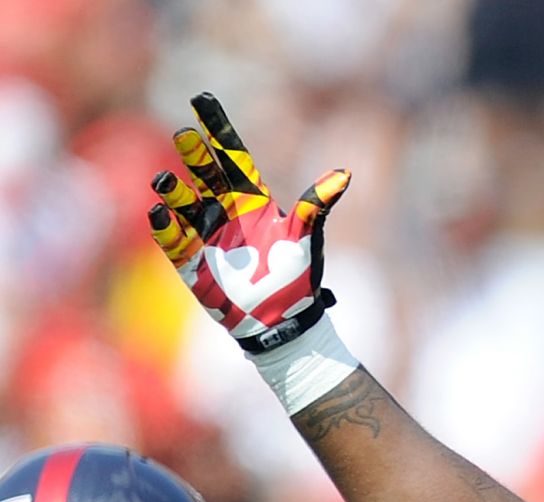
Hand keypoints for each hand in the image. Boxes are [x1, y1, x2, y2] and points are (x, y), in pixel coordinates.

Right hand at [147, 92, 350, 352]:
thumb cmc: (298, 279)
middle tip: (186, 137)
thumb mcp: (307, 238)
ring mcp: (207, 236)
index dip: (217, 128)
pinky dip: (165, 227)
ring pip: (184, 205)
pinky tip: (159, 212)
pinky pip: (174, 240)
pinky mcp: (192, 263)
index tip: (201, 98)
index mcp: (253, 201)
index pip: (232, 157)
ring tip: (166, 181)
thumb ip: (317, 205)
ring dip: (174, 192)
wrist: (283, 323)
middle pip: (205, 176)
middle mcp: (226, 213)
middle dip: (194, 156)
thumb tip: (345, 174)